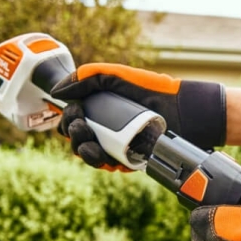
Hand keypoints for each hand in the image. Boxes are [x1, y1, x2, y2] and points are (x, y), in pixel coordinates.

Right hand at [51, 63, 225, 170]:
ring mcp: (117, 144)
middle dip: (75, 136)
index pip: (73, 119)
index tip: (77, 114)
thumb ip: (88, 76)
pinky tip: (107, 158)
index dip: (69, 119)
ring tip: (94, 149)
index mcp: (100, 108)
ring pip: (90, 155)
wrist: (184, 110)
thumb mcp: (118, 76)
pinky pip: (109, 165)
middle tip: (84, 130)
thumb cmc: (154, 90)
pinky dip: (104, 162)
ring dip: (85, 153)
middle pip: (77, 139)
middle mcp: (106, 127)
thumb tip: (56, 91)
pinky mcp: (129, 158)